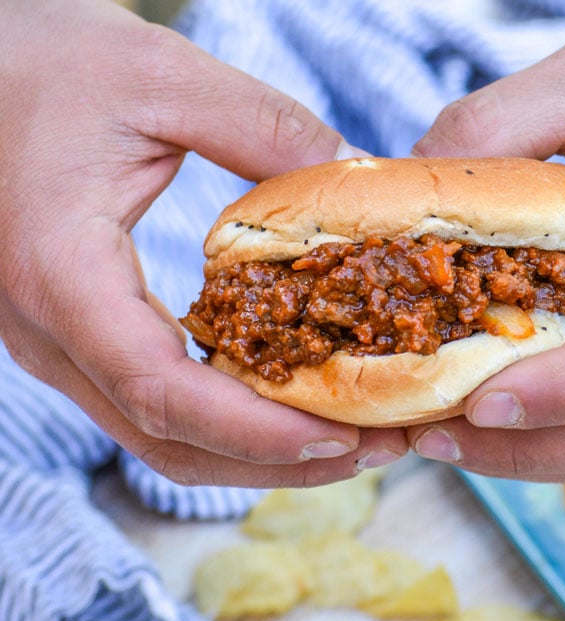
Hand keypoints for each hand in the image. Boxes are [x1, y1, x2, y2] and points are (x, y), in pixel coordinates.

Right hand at [0, 0, 406, 486]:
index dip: (260, 431)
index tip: (342, 437)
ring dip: (257, 451)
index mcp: (61, 276)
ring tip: (347, 437)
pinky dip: (229, 419)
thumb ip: (263, 127)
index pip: (164, 392)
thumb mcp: (158, 75)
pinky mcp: (81, 333)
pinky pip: (157, 402)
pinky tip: (290, 397)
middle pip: (170, 439)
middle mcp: (51, 331)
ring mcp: (61, 341)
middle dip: (277, 460)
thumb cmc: (40, 63)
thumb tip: (355, 176)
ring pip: (162, 436)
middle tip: (371, 448)